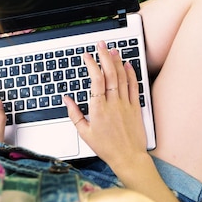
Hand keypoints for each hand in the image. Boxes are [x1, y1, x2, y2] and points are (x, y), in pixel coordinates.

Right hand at [64, 41, 147, 169]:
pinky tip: (127, 65)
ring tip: (112, 50)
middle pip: (110, 74)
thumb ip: (74, 114)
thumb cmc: (106, 147)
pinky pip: (133, 86)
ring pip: (122, 77)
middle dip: (104, 56)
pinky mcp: (135, 107)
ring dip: (117, 61)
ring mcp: (126, 104)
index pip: (95, 80)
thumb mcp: (84, 133)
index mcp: (98, 109)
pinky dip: (131, 73)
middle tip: (101, 44)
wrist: (128, 157)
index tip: (87, 56)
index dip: (91, 65)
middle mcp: (113, 103)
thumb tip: (66, 99)